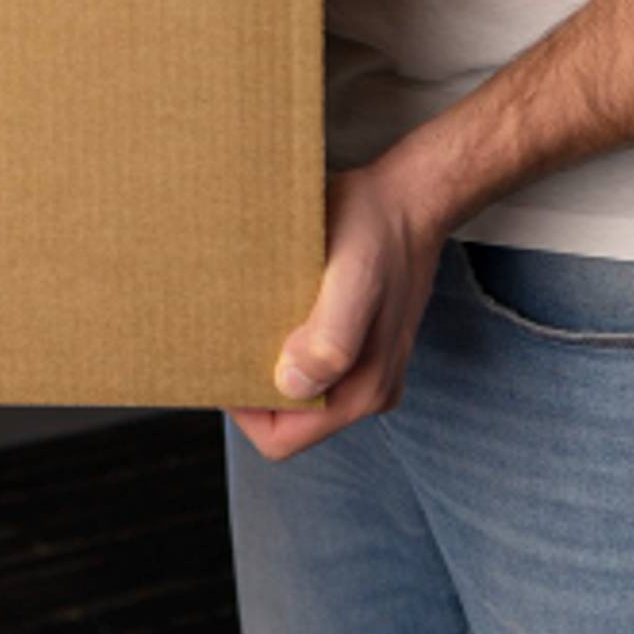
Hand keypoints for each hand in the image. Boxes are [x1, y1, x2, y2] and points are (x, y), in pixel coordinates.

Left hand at [230, 151, 452, 461]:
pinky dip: (286, 342)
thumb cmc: (376, 230)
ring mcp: (365, 367)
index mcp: (363, 390)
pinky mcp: (360, 341)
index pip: (282, 438)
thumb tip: (290, 383)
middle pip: (288, 418)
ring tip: (249, 320)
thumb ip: (330, 340)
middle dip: (252, 386)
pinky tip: (274, 308)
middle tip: (229, 337)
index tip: (224, 362)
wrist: (410, 195)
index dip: (245, 411)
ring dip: (267, 362)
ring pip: (297, 390)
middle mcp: (366, 388)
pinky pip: (311, 360)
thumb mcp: (352, 280)